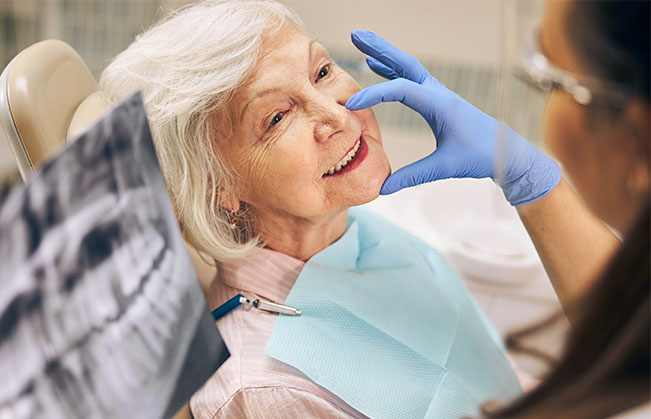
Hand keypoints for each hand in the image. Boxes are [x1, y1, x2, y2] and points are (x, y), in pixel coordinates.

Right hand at [346, 30, 560, 205]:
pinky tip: (377, 65)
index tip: (353, 104)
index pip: (401, 90)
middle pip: (404, 63)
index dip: (375, 94)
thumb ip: (413, 176)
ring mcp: (436, 93)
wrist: (504, 151)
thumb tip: (383, 188)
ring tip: (361, 41)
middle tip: (356, 34)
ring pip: (406, 67)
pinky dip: (391, 69)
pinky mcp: (435, 99)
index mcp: (440, 104)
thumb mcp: (445, 167)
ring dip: (384, 54)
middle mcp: (437, 93)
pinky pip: (409, 78)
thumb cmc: (480, 156)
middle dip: (380, 48)